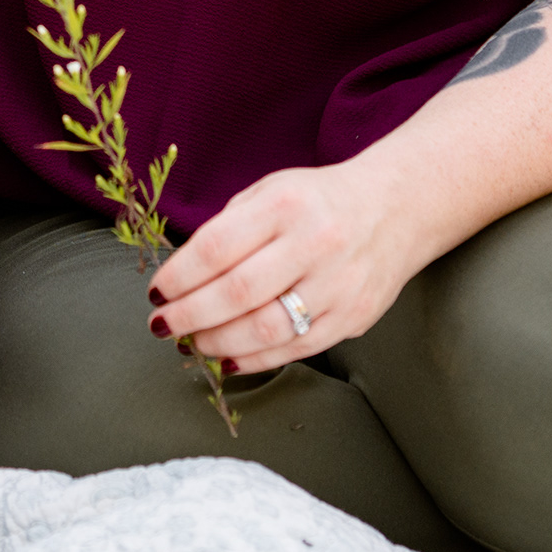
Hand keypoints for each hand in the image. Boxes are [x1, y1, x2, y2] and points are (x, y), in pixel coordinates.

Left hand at [150, 156, 427, 375]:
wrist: (395, 208)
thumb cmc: (318, 201)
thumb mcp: (270, 191)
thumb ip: (229, 227)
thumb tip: (183, 278)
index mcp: (285, 205)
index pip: (217, 247)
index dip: (179, 276)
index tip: (157, 292)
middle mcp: (315, 244)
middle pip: (238, 293)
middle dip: (189, 316)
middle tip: (163, 324)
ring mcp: (337, 284)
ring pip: (265, 329)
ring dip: (217, 343)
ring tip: (192, 343)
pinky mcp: (353, 317)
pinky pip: (295, 349)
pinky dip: (255, 360)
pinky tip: (228, 358)